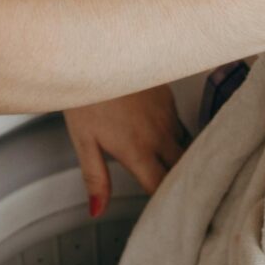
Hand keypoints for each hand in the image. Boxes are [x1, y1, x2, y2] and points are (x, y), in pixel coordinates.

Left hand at [63, 83, 187, 216]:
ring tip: (161, 159)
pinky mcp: (168, 98)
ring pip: (180, 144)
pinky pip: (176, 121)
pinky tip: (152, 127)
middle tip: (171, 190)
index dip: (165, 201)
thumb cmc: (86, 96)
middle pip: (180, 168)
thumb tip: (97, 209)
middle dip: (177, 180)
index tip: (165, 209)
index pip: (161, 186)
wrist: (95, 54)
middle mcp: (158, 135)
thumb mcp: (84, 142)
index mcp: (137, 151)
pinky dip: (168, 130)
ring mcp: (166, 115)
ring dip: (173, 155)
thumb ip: (96, 178)